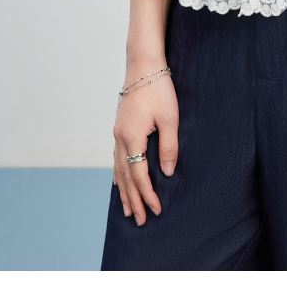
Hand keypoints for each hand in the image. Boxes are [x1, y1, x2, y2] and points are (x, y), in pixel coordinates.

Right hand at [112, 71, 178, 224]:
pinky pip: (116, 158)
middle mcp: (120, 138)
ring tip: (128, 209)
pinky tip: (118, 182)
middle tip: (141, 220)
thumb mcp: (169, 117)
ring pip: (118, 169)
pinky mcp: (120, 127)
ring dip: (124, 191)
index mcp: (131, 137)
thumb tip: (167, 172)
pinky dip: (118, 174)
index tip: (156, 210)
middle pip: (126, 176)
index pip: (139, 174)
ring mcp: (117, 133)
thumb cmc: (158, 89)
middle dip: (134, 199)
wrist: (143, 65)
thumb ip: (168, 146)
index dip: (148, 194)